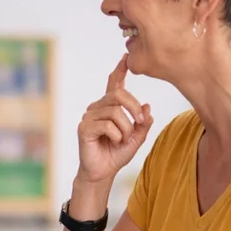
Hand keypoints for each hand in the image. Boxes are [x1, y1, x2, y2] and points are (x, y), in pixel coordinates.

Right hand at [76, 54, 152, 183]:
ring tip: (123, 140)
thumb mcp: (137, 138)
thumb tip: (147, 106)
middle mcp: (97, 108)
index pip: (114, 84)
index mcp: (109, 107)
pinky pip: (107, 125)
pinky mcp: (84, 128)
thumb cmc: (116, 153)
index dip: (119, 71)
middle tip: (141, 123)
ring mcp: (89, 117)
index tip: (126, 58)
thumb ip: (142, 123)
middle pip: (119, 95)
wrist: (103, 172)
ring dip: (126, 129)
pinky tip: (113, 142)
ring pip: (115, 112)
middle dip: (134, 109)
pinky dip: (116, 135)